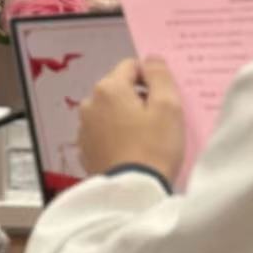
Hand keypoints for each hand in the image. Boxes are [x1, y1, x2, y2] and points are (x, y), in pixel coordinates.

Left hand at [77, 57, 185, 183]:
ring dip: (125, 118)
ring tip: (145, 140)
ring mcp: (84, 127)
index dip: (151, 79)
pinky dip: (116, 137)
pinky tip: (131, 153)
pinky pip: (103, 133)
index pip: (131, 67)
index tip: (164, 101)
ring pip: (110, 111)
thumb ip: (160, 76)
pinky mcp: (84, 149)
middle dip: (138, 100)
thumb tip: (151, 59)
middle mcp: (90, 102)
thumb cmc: (154, 148)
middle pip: (119, 89)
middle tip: (158, 122)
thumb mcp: (168, 107)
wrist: (132, 193)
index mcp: (108, 88)